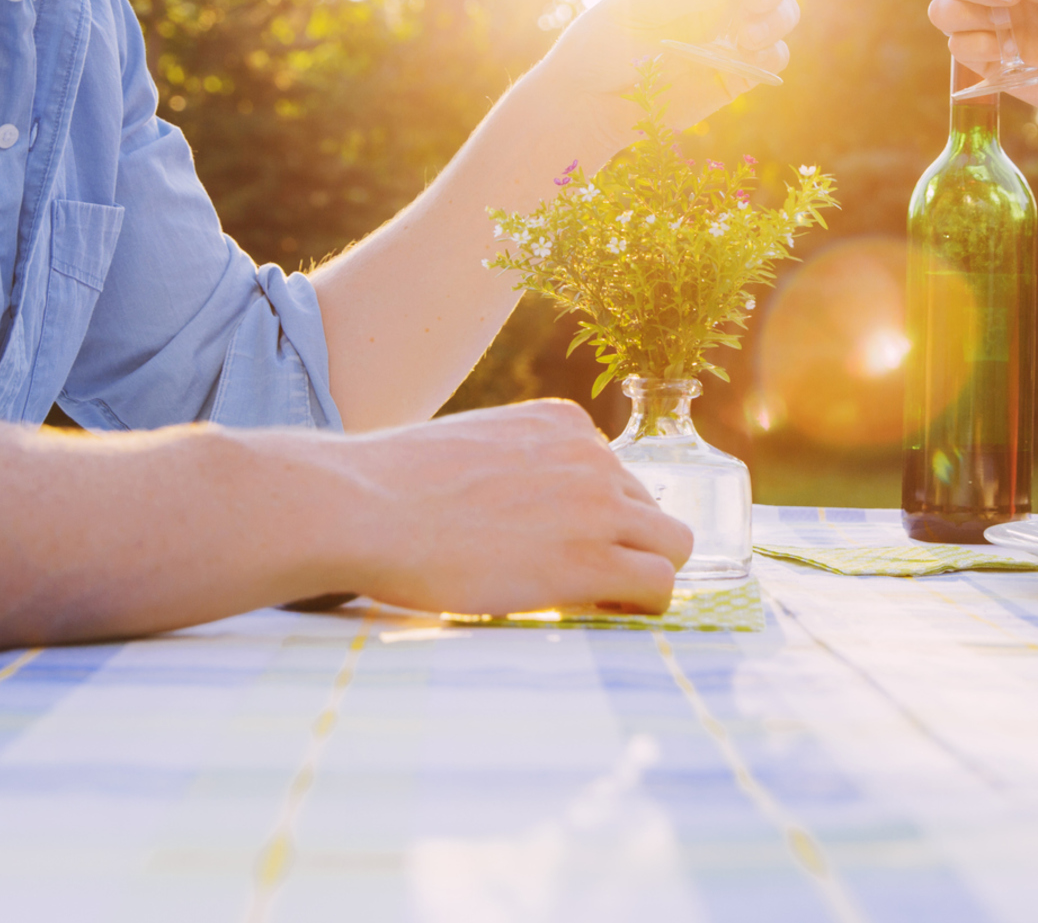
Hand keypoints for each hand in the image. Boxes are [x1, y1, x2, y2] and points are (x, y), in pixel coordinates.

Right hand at [326, 400, 692, 615]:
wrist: (366, 507)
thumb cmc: (393, 488)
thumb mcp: (473, 449)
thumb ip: (517, 468)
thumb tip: (525, 509)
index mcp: (563, 423)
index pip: (614, 475)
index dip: (596, 519)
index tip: (561, 545)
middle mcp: (592, 455)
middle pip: (648, 509)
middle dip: (622, 545)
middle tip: (578, 582)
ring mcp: (598, 504)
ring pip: (671, 545)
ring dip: (641, 575)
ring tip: (594, 604)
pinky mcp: (592, 558)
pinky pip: (658, 584)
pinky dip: (643, 605)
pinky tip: (603, 615)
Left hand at [545, 0, 800, 135]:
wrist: (589, 104)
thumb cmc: (602, 44)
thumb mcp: (638, 6)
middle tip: (754, 0)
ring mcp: (729, 33)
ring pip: (781, 15)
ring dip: (776, 20)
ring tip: (747, 37)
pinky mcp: (736, 71)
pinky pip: (773, 57)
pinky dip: (772, 54)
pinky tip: (749, 57)